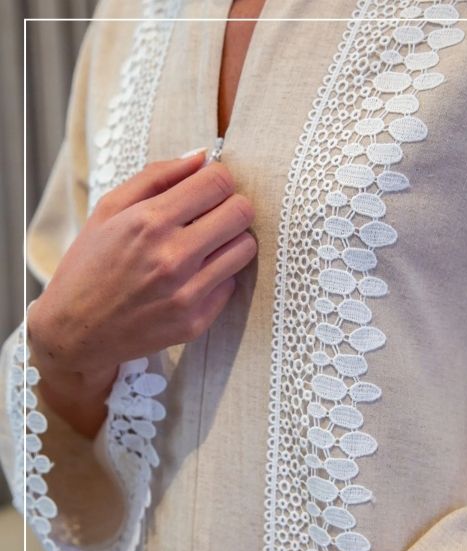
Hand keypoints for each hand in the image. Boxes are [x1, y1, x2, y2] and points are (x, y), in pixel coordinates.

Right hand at [27, 151, 256, 435]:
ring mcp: (187, 294)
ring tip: (205, 245)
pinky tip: (192, 277)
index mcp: (149, 222)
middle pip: (240, 213)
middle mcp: (173, 258)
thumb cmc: (89, 266)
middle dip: (230, 206)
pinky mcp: (195, 322)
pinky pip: (231, 284)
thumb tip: (201, 156)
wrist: (76, 331)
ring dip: (230, 240)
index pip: (218, 183)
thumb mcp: (108, 210)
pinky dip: (217, 276)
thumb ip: (156, 177)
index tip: (208, 187)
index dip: (218, 179)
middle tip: (212, 214)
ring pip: (245, 248)